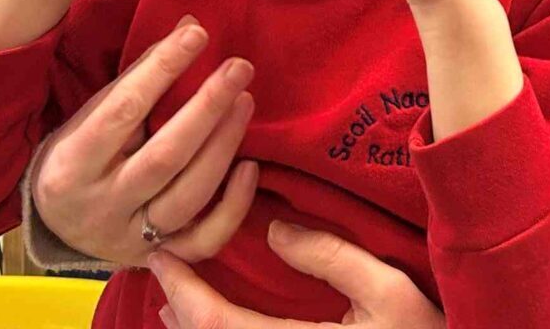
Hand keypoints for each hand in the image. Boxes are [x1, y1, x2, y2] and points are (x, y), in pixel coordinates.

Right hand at [32, 19, 259, 265]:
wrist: (55, 226)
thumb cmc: (79, 155)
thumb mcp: (91, 115)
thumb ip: (139, 76)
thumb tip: (190, 28)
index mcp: (73, 164)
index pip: (123, 111)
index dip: (162, 70)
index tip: (198, 36)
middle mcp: (102, 206)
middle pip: (163, 157)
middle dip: (207, 108)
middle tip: (239, 69)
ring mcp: (132, 238)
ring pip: (189, 196)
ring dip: (224, 146)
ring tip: (245, 102)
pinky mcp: (160, 258)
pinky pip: (205, 239)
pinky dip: (233, 206)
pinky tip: (251, 167)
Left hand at [150, 222, 444, 328]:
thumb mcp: (388, 290)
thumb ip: (332, 258)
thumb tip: (275, 230)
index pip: (216, 323)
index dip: (181, 288)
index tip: (160, 253)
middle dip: (176, 307)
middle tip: (160, 263)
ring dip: (191, 328)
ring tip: (176, 297)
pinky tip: (210, 327)